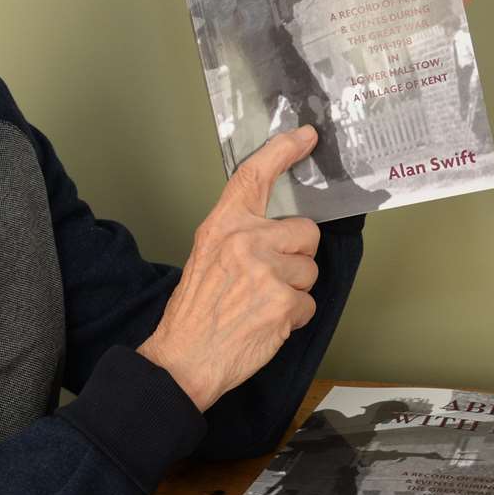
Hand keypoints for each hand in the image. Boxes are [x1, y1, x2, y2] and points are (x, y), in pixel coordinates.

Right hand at [138, 127, 321, 411]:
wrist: (183, 358)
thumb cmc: (194, 313)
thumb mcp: (206, 256)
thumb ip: (239, 235)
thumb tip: (279, 228)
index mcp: (223, 226)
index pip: (255, 175)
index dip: (283, 151)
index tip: (305, 136)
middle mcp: (246, 241)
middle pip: (305, 232)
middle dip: (295, 257)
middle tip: (265, 279)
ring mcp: (266, 270)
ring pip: (310, 271)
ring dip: (293, 291)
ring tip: (259, 305)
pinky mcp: (283, 302)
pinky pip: (308, 303)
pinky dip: (293, 318)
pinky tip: (266, 323)